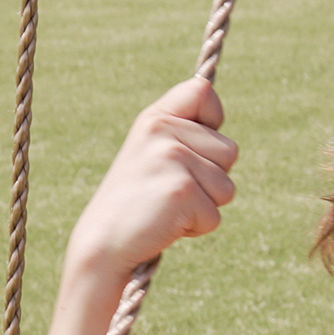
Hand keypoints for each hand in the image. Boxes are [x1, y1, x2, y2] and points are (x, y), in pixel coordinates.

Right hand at [65, 77, 236, 278]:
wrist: (103, 242)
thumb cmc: (135, 201)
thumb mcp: (152, 153)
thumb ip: (183, 131)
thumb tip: (217, 113)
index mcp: (155, 118)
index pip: (203, 92)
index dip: (212, 119)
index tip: (192, 148)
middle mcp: (163, 131)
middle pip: (230, 151)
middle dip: (211, 179)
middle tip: (170, 190)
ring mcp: (172, 159)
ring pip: (227, 187)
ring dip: (205, 206)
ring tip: (168, 207)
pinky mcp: (182, 191)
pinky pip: (215, 215)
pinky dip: (196, 228)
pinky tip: (166, 224)